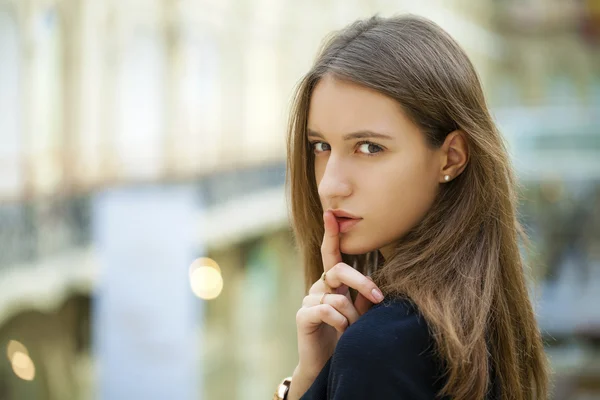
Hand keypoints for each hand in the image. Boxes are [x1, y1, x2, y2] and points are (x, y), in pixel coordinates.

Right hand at [294, 210, 383, 378]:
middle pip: (338, 269)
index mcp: (333, 282)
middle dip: (361, 281)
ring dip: (352, 316)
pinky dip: (340, 322)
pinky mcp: (303, 315)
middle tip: (378, 297)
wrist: (327, 364)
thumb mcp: (360, 313)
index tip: (331, 213)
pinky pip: (327, 310)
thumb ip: (365, 296)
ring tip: (352, 330)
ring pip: (338, 296)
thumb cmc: (346, 336)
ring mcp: (309, 300)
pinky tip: (340, 332)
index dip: (331, 233)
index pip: (331, 253)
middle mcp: (319, 287)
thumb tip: (382, 282)